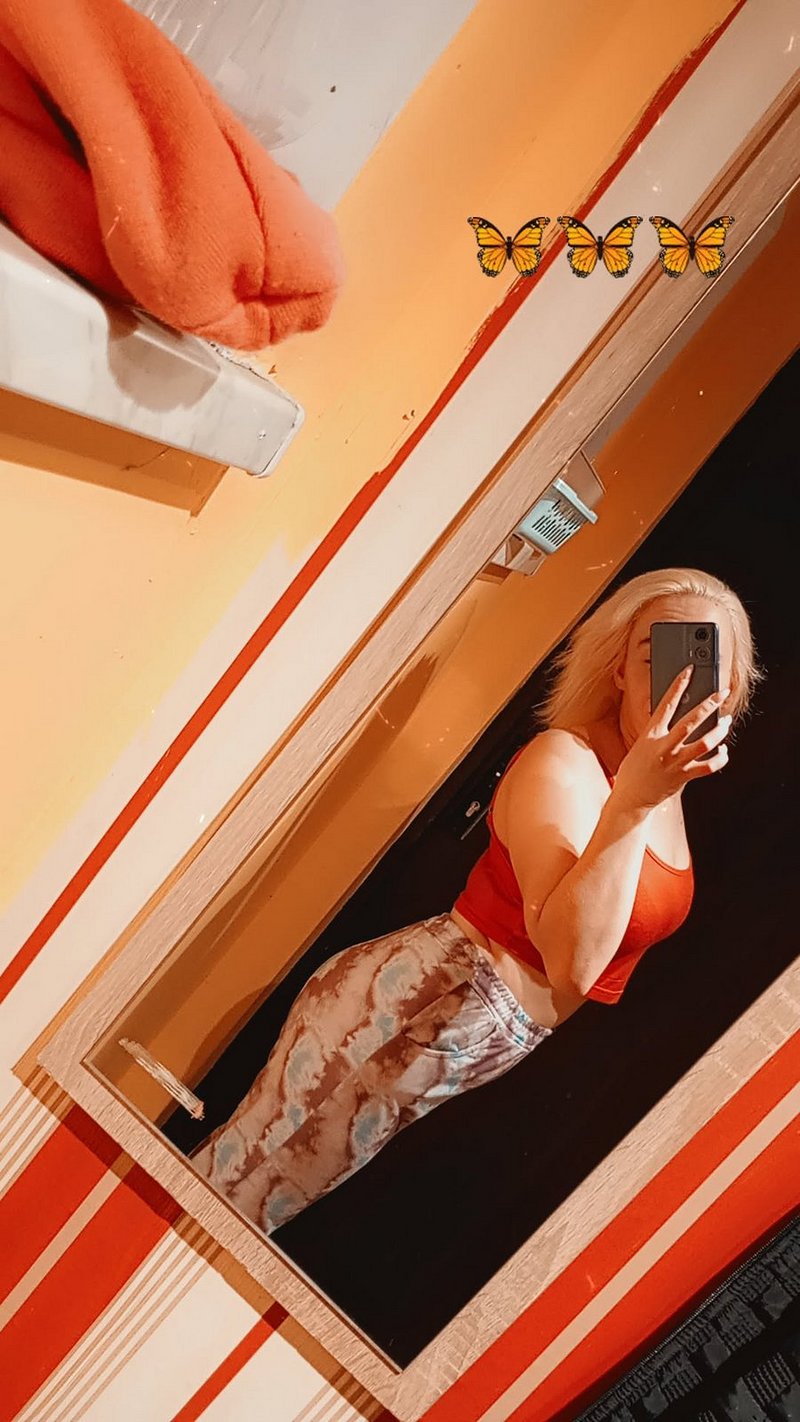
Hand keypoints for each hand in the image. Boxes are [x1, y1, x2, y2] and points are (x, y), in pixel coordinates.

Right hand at [613, 666, 730, 811]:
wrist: (630, 798)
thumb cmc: (634, 770)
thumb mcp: (641, 744)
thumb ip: (659, 732)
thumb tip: (677, 717)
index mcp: (651, 734)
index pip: (667, 704)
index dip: (678, 685)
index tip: (689, 671)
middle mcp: (664, 746)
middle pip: (691, 720)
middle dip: (710, 704)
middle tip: (723, 693)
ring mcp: (675, 762)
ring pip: (705, 742)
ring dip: (720, 731)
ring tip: (726, 722)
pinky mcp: (684, 777)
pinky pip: (709, 766)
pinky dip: (720, 758)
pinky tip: (724, 751)